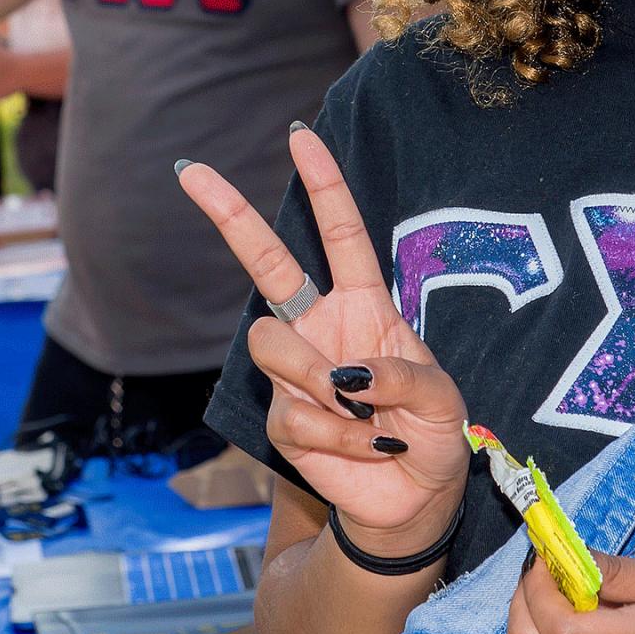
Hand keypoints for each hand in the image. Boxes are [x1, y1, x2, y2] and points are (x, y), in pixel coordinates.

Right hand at [178, 125, 468, 554]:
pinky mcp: (284, 419)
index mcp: (365, 303)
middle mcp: (323, 326)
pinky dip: (336, 433)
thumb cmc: (433, 433)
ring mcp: (298, 372)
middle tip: (191, 172)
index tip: (299, 136)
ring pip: (270, 344)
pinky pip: (293, 413)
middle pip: (267, 264)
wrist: (416, 498)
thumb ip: (404, 375)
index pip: (340, 233)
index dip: (322, 184)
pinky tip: (364, 445)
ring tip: (363, 412)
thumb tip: (348, 373)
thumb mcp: (442, 398)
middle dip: (230, 216)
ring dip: (317, 377)